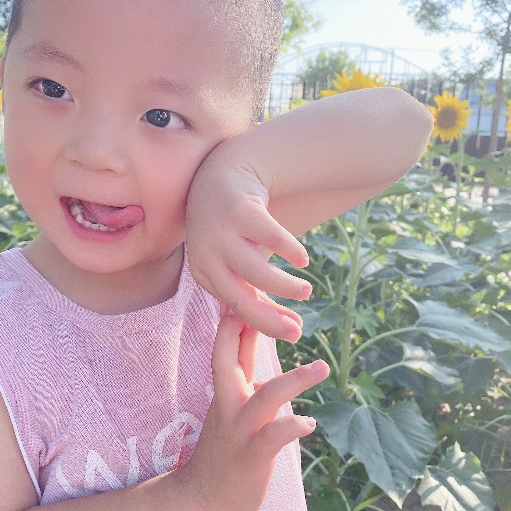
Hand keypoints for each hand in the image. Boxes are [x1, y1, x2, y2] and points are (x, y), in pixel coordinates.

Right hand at [178, 314, 328, 510]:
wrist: (205, 497)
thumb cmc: (227, 444)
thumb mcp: (232, 401)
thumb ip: (242, 367)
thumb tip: (253, 328)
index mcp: (227, 388)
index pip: (227, 344)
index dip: (237, 315)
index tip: (251, 284)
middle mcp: (230, 403)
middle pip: (229, 360)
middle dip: (247, 333)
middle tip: (270, 307)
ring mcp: (240, 429)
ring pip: (264, 397)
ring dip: (293, 380)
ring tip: (320, 367)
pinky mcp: (251, 456)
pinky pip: (272, 438)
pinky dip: (291, 427)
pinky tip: (309, 422)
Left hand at [186, 151, 312, 341]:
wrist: (221, 174)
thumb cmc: (233, 228)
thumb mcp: (233, 262)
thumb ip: (257, 292)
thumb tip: (290, 328)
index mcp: (205, 273)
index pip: (236, 307)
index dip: (265, 324)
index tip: (293, 335)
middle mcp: (207, 255)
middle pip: (240, 296)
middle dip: (270, 316)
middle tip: (299, 328)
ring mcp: (221, 232)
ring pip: (256, 271)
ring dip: (285, 286)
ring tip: (306, 290)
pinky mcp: (240, 211)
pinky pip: (270, 237)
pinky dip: (289, 251)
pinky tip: (302, 260)